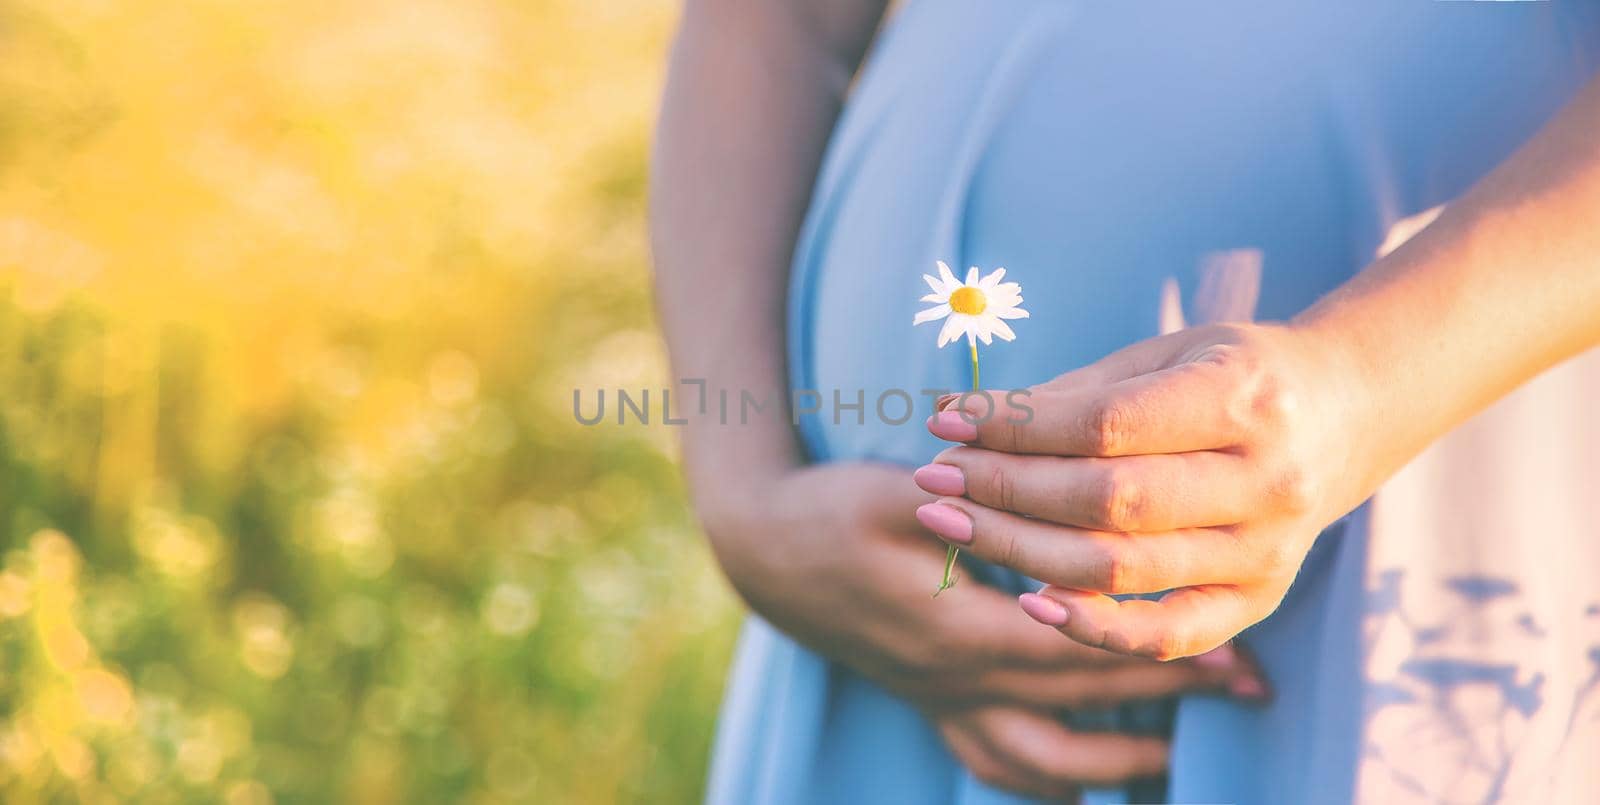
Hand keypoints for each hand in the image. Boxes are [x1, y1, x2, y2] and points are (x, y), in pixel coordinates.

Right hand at [696, 462, 1267, 794]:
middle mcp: (957, 682)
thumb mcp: (892, 491)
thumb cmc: (829, 512)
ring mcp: (942, 701)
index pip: (1081, 651)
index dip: (1160, 650)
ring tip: (1177, 755)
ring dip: (1115, 762)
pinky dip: (1051, 780)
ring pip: (1041, 762)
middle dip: (1168, 700)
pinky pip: (998, 763)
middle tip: (1244, 687)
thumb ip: (971, 500)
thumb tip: (1050, 494)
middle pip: (1082, 708)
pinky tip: (1092, 778)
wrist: (765, 554)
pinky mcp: (931, 702)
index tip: (1232, 648)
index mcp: (958, 629)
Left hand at [914, 322, 1373, 659]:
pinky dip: (1094, 627)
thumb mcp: (1164, 356)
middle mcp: (1264, 480)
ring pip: (1122, 568)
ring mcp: (1265, 550)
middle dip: (1004, 490)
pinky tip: (1028, 600)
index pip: (1105, 425)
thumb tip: (960, 420)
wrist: (1343, 416)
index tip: (945, 422)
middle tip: (934, 478)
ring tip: (953, 522)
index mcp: (1241, 400)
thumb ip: (1071, 395)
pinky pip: (1166, 635)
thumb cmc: (1229, 376)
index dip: (1015, 429)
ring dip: (1021, 550)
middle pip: (1107, 500)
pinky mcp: (1259, 600)